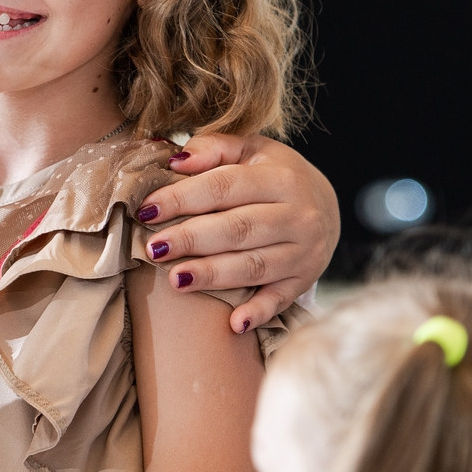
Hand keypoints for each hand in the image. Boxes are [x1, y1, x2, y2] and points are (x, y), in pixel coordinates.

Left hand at [138, 133, 339, 333]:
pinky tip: (234, 323)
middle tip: (154, 248)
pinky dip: (259, 312)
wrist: (324, 206)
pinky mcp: (304, 280)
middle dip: (192, 239)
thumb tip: (175, 161)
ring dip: (214, 275)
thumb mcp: (250, 150)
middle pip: (239, 229)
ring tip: (175, 279)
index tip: (147, 209)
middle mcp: (298, 215)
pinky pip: (281, 299)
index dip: (184, 198)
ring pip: (255, 266)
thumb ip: (214, 148)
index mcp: (281, 178)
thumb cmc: (270, 175)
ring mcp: (304, 251)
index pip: (225, 187)